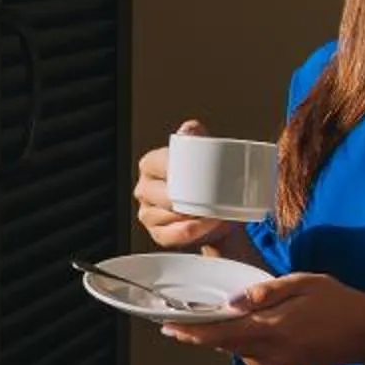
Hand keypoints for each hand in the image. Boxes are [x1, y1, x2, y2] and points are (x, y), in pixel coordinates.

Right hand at [134, 119, 223, 249]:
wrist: (220, 213)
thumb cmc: (209, 183)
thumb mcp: (204, 156)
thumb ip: (197, 139)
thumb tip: (189, 129)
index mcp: (151, 165)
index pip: (159, 164)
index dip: (177, 170)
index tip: (198, 176)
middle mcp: (145, 189)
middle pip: (163, 194)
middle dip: (187, 199)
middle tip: (212, 198)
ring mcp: (148, 213)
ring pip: (167, 216)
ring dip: (192, 217)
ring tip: (215, 213)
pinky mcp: (157, 234)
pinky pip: (170, 236)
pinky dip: (190, 232)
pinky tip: (204, 226)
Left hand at [162, 271, 364, 364]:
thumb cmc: (341, 301)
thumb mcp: (304, 283)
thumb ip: (266, 293)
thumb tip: (233, 302)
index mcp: (274, 329)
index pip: (223, 335)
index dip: (194, 333)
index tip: (170, 329)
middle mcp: (275, 353)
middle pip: (228, 346)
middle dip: (203, 336)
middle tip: (178, 325)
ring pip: (244, 352)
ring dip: (224, 340)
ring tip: (206, 326)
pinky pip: (261, 356)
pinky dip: (247, 344)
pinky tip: (245, 331)